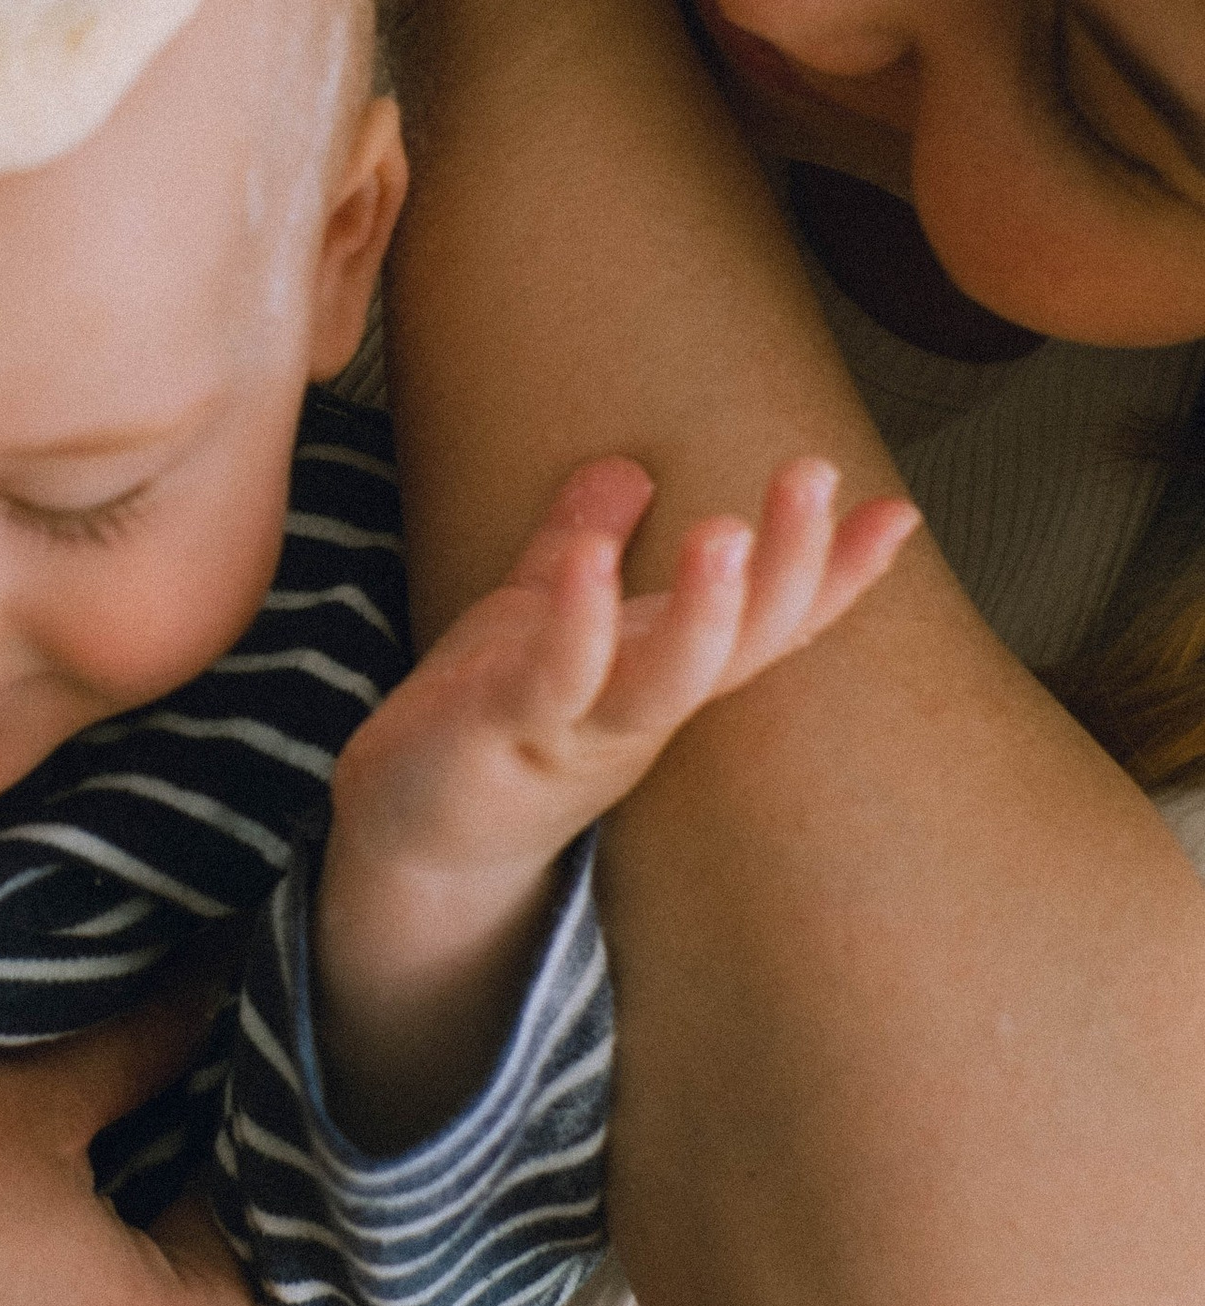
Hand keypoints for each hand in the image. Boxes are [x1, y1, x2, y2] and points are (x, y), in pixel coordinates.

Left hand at [314, 457, 917, 1144]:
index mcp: (662, 670)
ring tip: (726, 532)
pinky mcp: (508, 734)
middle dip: (792, 564)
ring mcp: (580, 728)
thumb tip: (626, 468)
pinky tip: (590, 563)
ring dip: (704, 609)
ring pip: (669, 678)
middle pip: (745, 642)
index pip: (770, 620)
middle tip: (816, 471)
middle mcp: (642, 707)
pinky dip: (577, 624)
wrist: (405, 837)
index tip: (899, 510)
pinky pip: (556, 681)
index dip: (836, 573)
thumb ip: (583, 544)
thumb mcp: (541, 618)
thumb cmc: (486, 723)